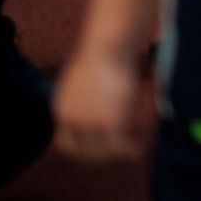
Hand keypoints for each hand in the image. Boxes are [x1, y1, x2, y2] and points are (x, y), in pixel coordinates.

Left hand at [54, 44, 143, 163]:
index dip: (82, 148)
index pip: (65, 141)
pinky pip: (119, 145)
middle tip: (121, 152)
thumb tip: (106, 95)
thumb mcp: (88, 75)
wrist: (108, 45)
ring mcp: (88, 124)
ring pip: (102, 152)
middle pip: (82, 151)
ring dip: (117, 154)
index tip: (100, 147)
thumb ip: (90, 93)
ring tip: (134, 150)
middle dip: (102, 155)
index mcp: (61, 107)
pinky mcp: (108, 123)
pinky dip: (129, 150)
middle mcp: (70, 120)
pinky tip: (139, 148)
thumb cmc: (104, 49)